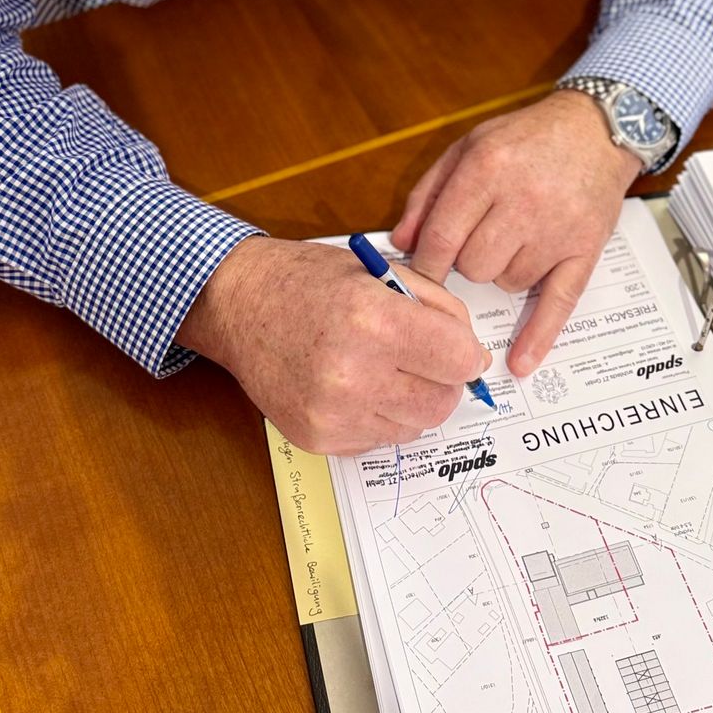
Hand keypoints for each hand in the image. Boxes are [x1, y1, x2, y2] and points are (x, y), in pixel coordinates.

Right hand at [179, 236, 489, 454]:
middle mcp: (352, 373)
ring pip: (414, 427)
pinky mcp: (317, 438)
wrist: (238, 305)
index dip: (463, 351)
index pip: (460, 360)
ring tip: (380, 367)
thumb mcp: (381, 271)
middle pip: (443, 402)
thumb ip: (438, 308)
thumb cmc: (309, 281)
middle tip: (420, 357)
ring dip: (411, 401)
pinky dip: (378, 417)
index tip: (452, 344)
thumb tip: (474, 356)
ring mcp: (332, 413)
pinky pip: (378, 440)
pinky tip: (352, 385)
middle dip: (442, 380)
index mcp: (374, 320)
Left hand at [390, 92, 641, 378]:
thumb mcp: (467, 147)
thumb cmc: (525, 138)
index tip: (419, 276)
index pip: (442, 238)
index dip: (425, 265)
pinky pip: (558, 302)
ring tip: (515, 240)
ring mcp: (556, 229)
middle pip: (473, 266)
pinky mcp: (585, 250)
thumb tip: (399, 243)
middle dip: (468, 262)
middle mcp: (522, 200)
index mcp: (486, 169)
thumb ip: (428, 193)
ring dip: (502, 272)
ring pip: (507, 282)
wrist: (595, 129)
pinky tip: (521, 362)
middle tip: (480, 240)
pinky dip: (539, 336)